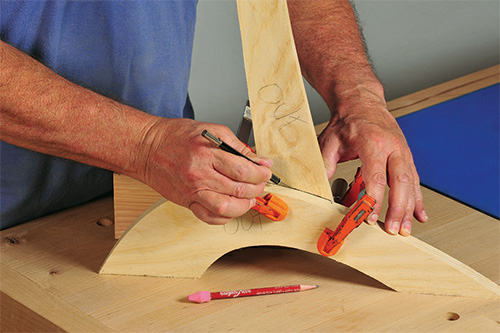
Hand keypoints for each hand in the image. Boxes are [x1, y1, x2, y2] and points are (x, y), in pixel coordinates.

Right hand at [134, 118, 271, 224]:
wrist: (146, 147)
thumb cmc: (175, 136)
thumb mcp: (210, 130)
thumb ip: (237, 146)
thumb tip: (259, 160)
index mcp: (207, 153)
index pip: (243, 169)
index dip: (261, 173)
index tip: (266, 172)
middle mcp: (200, 174)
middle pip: (239, 189)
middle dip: (257, 188)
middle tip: (260, 184)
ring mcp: (192, 191)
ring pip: (226, 208)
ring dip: (244, 205)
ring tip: (249, 198)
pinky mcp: (186, 201)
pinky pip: (209, 217)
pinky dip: (225, 217)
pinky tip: (231, 208)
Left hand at [318, 89, 427, 235]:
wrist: (362, 101)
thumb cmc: (347, 122)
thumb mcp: (330, 140)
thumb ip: (325, 164)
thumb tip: (319, 187)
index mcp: (372, 142)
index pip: (376, 176)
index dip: (374, 199)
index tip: (368, 217)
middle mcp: (392, 146)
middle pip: (400, 181)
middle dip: (398, 208)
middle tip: (394, 230)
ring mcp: (402, 151)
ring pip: (411, 182)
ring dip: (409, 208)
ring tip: (405, 229)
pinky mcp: (406, 156)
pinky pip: (415, 180)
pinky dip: (417, 199)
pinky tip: (419, 215)